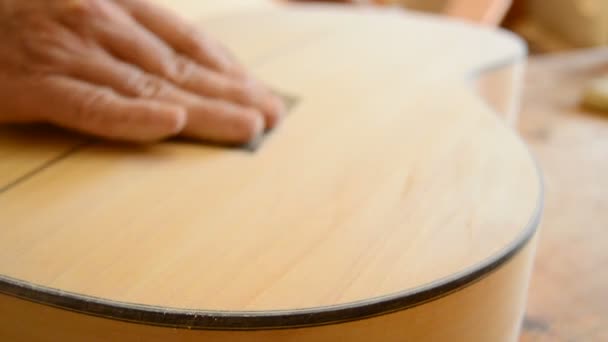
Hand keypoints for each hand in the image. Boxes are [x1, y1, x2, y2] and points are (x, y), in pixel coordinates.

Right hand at [0, 0, 284, 142]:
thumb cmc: (23, 18)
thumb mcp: (84, 12)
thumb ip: (130, 32)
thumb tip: (178, 64)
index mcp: (116, 5)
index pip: (187, 40)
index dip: (229, 68)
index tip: (260, 91)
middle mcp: (101, 24)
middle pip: (181, 66)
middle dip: (233, 92)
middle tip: (273, 114)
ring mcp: (69, 53)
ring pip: (150, 86)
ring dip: (204, 108)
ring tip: (247, 126)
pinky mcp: (35, 84)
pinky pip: (90, 104)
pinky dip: (131, 115)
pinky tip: (169, 123)